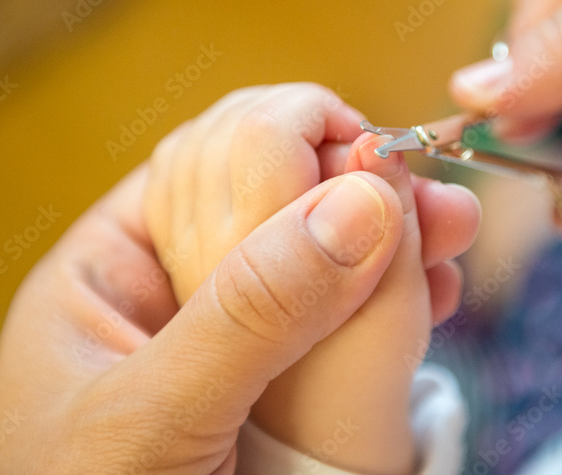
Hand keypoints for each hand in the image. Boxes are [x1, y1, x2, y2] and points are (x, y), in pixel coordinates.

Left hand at [0, 124, 408, 471]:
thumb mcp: (153, 421)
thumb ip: (250, 315)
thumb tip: (358, 201)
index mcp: (108, 271)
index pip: (205, 162)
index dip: (292, 140)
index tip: (378, 152)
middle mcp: (168, 295)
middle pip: (273, 208)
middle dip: (363, 193)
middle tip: (440, 204)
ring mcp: (223, 344)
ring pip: (316, 265)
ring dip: (390, 243)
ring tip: (453, 241)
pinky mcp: (267, 393)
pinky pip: (334, 328)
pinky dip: (387, 307)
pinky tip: (432, 300)